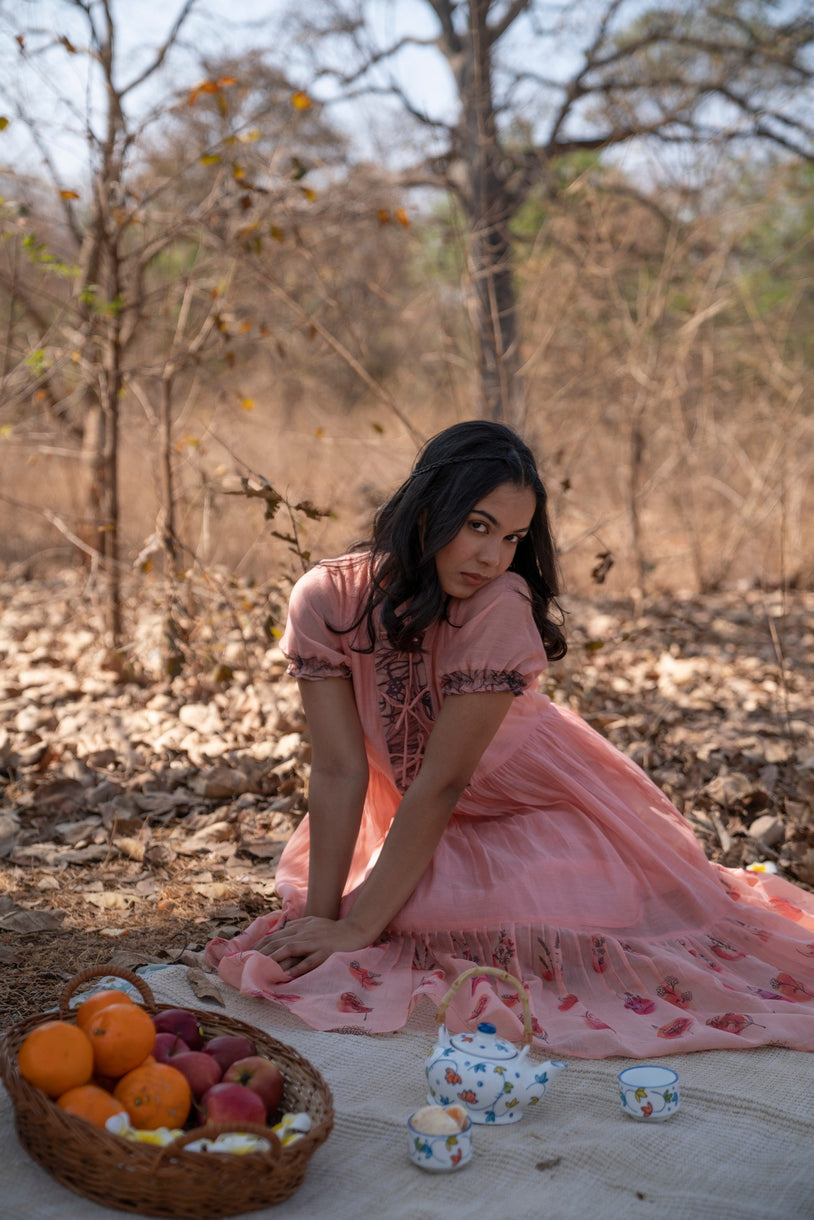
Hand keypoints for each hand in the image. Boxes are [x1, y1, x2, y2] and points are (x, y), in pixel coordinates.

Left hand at [252, 916, 369, 978]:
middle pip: (278, 942)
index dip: (260, 944)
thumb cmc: (333, 929)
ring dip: (273, 959)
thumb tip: (281, 931)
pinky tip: (287, 976)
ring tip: (260, 968)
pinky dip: (297, 968)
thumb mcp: (313, 923)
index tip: (247, 953)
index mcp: (300, 927)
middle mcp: (304, 933)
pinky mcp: (325, 952)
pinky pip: (309, 961)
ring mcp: (314, 943)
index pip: (275, 936)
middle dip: (261, 953)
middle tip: (247, 963)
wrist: (355, 930)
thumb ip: (297, 926)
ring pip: (289, 950)